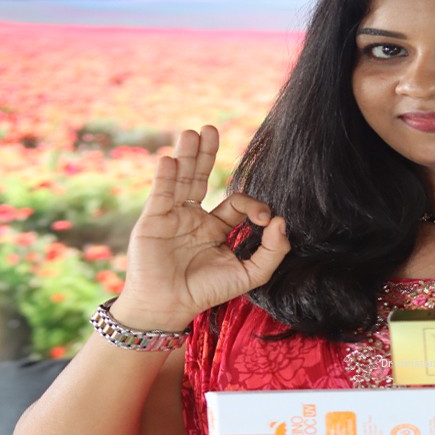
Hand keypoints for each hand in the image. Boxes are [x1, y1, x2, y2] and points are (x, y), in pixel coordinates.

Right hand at [112, 125, 289, 330]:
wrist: (170, 306)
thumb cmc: (207, 292)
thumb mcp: (250, 275)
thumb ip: (272, 252)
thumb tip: (281, 222)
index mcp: (216, 228)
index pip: (235, 203)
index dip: (252, 205)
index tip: (264, 218)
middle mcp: (194, 218)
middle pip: (202, 177)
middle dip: (208, 154)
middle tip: (212, 129)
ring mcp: (172, 216)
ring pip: (181, 178)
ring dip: (187, 155)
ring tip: (192, 132)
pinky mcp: (153, 220)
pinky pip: (162, 192)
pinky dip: (166, 176)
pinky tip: (171, 161)